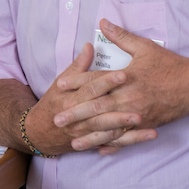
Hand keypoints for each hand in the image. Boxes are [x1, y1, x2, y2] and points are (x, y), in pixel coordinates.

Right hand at [23, 43, 142, 155]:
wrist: (40, 133)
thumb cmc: (53, 103)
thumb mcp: (61, 83)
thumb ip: (78, 66)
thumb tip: (89, 45)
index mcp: (70, 99)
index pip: (90, 88)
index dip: (106, 81)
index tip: (123, 74)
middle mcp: (77, 118)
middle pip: (100, 111)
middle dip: (119, 106)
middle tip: (138, 98)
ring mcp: (86, 133)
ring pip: (108, 130)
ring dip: (126, 126)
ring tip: (143, 119)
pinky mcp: (94, 143)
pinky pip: (114, 143)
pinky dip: (131, 140)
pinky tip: (148, 134)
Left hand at [53, 18, 188, 153]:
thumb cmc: (170, 65)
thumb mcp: (145, 47)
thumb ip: (121, 36)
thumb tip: (103, 22)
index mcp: (126, 77)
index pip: (97, 80)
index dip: (77, 82)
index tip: (60, 86)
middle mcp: (129, 97)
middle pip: (97, 107)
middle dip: (76, 114)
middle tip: (58, 119)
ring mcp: (137, 114)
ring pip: (109, 127)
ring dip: (90, 135)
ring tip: (74, 142)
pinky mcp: (146, 125)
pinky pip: (127, 138)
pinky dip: (113, 144)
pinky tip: (100, 150)